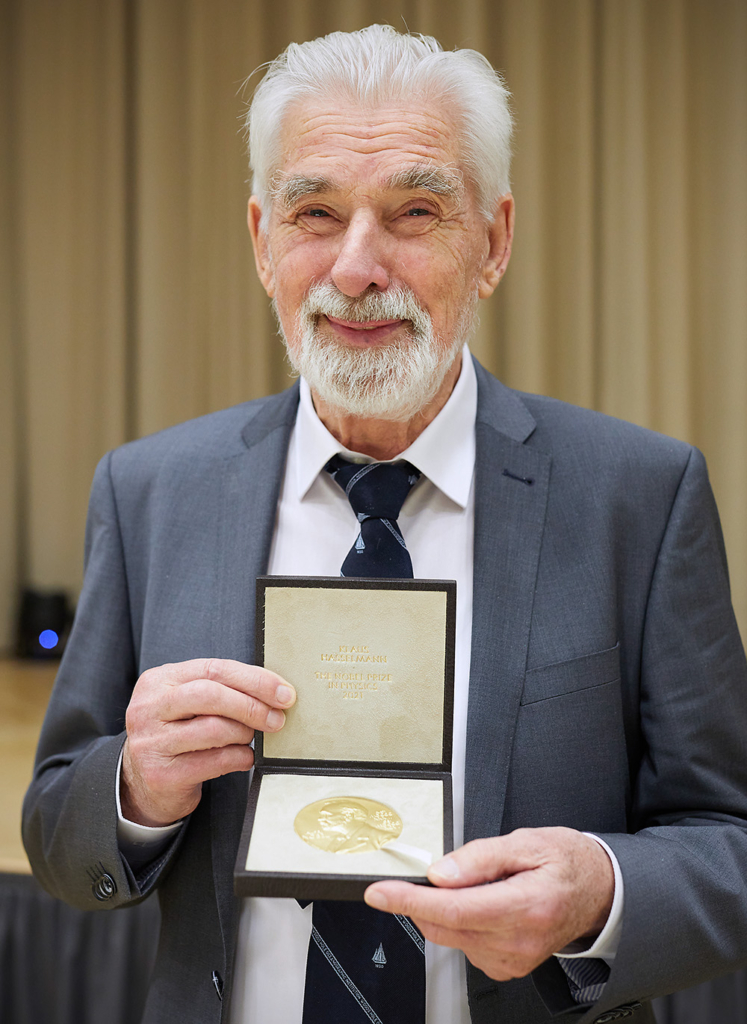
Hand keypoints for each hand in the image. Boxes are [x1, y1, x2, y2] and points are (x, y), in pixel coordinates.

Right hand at [121, 658, 295, 826]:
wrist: (141, 783)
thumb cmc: (176, 734)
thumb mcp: (187, 704)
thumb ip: (220, 690)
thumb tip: (274, 691)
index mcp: (158, 681)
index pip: (213, 669)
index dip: (254, 679)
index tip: (283, 691)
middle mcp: (149, 708)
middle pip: (211, 695)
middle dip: (252, 705)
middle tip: (277, 717)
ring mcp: (151, 742)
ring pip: (215, 729)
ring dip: (245, 733)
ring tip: (251, 737)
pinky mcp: (162, 774)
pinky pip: (215, 761)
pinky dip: (239, 757)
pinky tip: (244, 757)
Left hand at [364, 827, 613, 979]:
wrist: (600, 893)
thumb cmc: (567, 862)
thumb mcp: (526, 842)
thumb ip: (479, 857)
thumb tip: (440, 873)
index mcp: (525, 906)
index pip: (452, 909)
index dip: (409, 900)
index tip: (379, 893)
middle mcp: (518, 941)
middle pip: (445, 927)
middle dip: (422, 901)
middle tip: (430, 874)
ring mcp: (514, 960)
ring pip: (452, 937)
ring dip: (446, 911)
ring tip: (480, 884)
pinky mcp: (509, 967)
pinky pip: (466, 945)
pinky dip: (461, 923)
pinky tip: (485, 904)